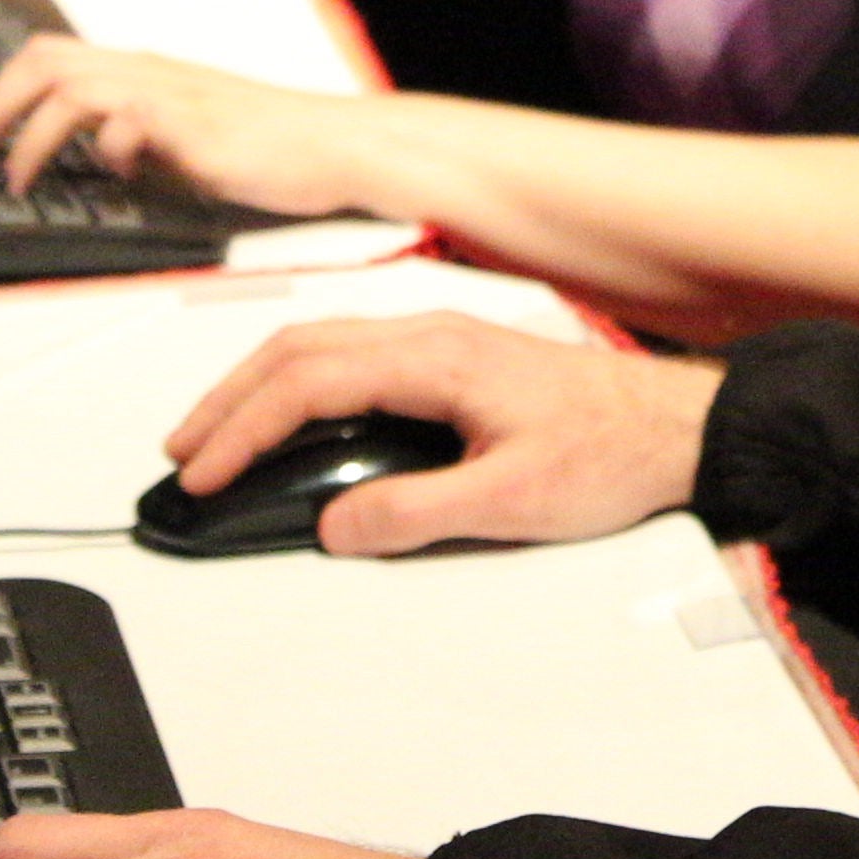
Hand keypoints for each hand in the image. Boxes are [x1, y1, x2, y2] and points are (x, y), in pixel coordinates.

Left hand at [0, 36, 374, 216]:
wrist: (338, 144)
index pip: (51, 56)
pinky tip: (109, 174)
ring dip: (31, 135)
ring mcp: (172, 97)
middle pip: (44, 60)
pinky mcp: (196, 128)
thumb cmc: (273, 145)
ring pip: (72, 88)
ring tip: (17, 179)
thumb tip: (89, 159)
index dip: (0, 90)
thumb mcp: (187, 137)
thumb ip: (139, 139)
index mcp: (145, 72)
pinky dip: (104, 146)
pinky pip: (130, 119)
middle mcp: (150, 74)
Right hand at [159, 316, 722, 553]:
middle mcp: (430, 334)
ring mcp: (439, 340)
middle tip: (182, 454)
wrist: (676, 426)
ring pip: (320, 347)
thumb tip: (333, 524)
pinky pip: (350, 357)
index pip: (308, 382)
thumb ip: (415, 512)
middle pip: (298, 350)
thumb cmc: (611, 452)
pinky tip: (288, 420)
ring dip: (258, 389)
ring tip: (216, 437)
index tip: (203, 473)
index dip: (244, 429)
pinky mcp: (451, 359)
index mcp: (436, 357)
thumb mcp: (511, 501)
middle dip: (228, 400)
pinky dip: (298, 385)